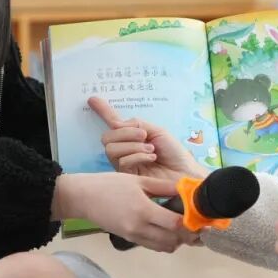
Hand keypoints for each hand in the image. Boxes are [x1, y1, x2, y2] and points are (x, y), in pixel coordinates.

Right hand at [53, 172, 196, 252]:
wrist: (83, 198)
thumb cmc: (110, 185)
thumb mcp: (138, 180)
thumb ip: (164, 186)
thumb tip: (187, 187)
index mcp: (143, 210)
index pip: (175, 224)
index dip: (190, 224)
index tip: (200, 218)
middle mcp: (140, 227)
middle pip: (173, 240)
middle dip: (187, 235)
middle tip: (196, 225)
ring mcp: (134, 236)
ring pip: (164, 247)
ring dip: (176, 240)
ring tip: (181, 227)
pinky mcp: (129, 240)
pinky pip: (153, 246)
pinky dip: (164, 241)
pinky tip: (166, 229)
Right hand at [89, 97, 207, 180]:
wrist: (185, 173)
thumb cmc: (175, 154)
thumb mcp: (157, 131)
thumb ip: (137, 125)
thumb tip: (117, 123)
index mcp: (133, 137)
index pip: (114, 123)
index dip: (103, 111)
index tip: (92, 99)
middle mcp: (125, 150)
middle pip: (107, 137)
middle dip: (125, 133)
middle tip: (144, 135)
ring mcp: (125, 164)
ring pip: (111, 149)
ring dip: (133, 145)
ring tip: (151, 149)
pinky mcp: (127, 177)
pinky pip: (122, 161)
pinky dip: (138, 156)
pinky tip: (151, 158)